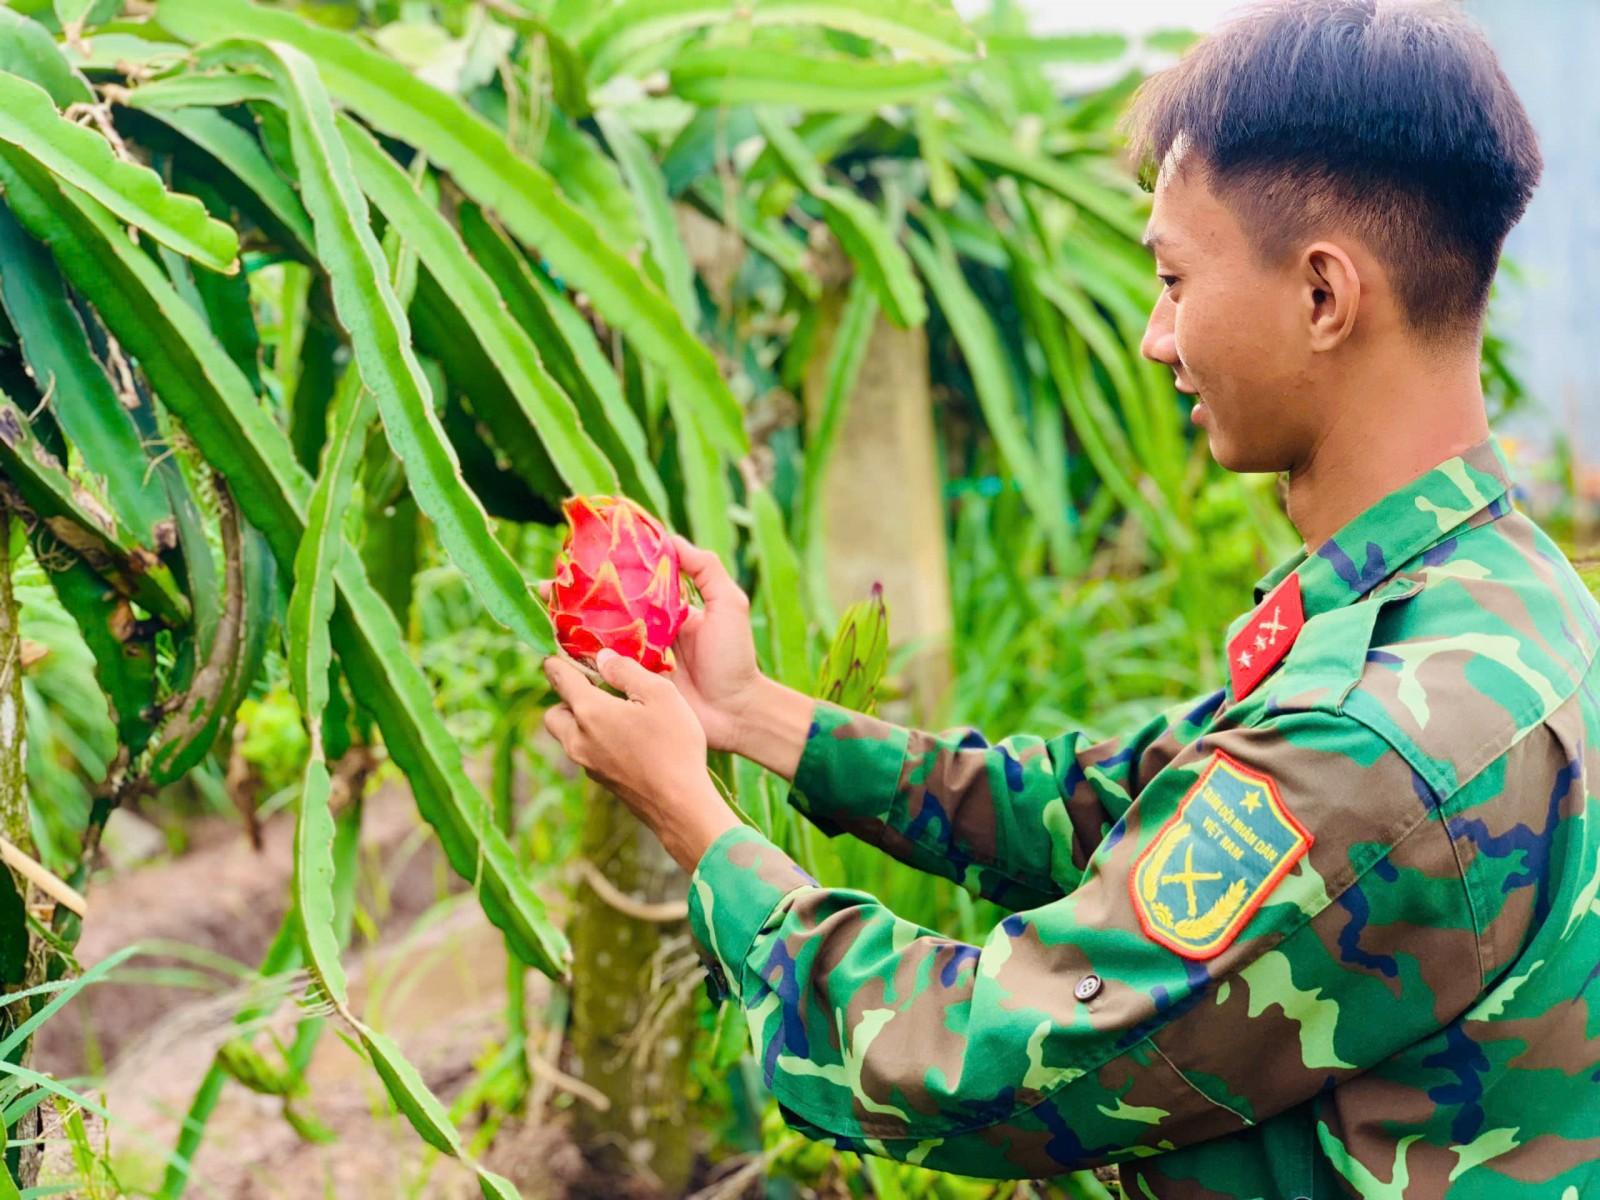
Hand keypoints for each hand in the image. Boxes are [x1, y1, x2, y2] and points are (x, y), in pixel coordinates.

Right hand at [536, 536, 765, 754]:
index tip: (579, 555)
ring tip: (543, 607)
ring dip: (567, 623)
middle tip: (548, 584)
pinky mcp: (628, 684)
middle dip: (574, 596)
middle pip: (603, 608)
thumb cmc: (735, 657)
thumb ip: (705, 569)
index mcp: (664, 610)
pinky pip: (597, 668)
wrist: (735, 711)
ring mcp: (634, 659)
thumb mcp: (728, 603)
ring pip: (593, 636)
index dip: (606, 570)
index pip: (629, 583)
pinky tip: (553, 643)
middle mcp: (645, 632)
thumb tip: (671, 538)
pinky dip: (575, 656)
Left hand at [541, 649, 739, 871]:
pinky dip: (594, 740)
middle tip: (594, 689)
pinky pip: (585, 753)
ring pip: (567, 736)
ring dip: (579, 721)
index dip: (556, 662)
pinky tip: (625, 738)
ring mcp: (588, 764)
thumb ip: (626, 670)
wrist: (680, 805)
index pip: (558, 679)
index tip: (560, 653)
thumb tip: (602, 657)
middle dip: (566, 698)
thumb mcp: (660, 694)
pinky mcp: (601, 781)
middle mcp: (578, 739)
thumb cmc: (675, 744)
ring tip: (613, 713)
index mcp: (589, 712)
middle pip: (554, 713)